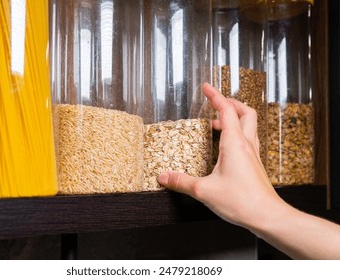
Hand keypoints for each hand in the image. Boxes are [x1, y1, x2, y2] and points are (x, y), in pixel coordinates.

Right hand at [157, 83, 285, 230]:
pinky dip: (238, 133)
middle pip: (245, 112)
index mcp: (234, 143)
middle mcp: (246, 145)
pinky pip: (248, 140)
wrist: (267, 216)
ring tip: (217, 123)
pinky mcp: (255, 164)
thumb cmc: (241, 202)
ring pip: (249, 125)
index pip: (226, 110)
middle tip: (216, 102)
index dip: (215, 96)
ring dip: (235, 117)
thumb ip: (181, 182)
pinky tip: (226, 146)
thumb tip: (164, 176)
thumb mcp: (204, 191)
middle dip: (230, 103)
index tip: (206, 87)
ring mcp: (253, 154)